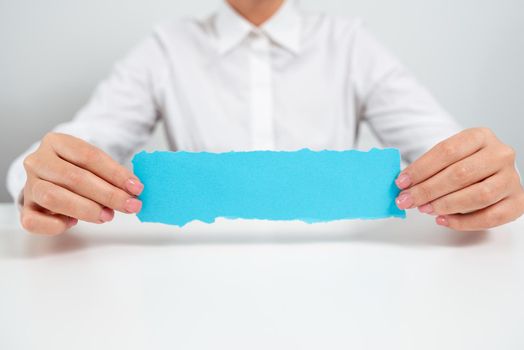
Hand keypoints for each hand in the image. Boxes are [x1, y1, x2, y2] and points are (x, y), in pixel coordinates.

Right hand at [20, 132, 143, 234]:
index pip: (89, 156)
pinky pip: (32, 220)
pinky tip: (72, 223)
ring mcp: (29, 184)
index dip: (115, 173)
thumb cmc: (76, 170)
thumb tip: (133, 192)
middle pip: (73, 177)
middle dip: (107, 194)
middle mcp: (38, 161)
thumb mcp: (94, 165)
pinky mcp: (25, 207)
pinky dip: (55, 225)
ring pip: (52, 197)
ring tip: (107, 216)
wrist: (50, 177)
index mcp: (56, 142)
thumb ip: (110, 176)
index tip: (136, 187)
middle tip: (129, 205)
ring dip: (85, 209)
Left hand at [395, 128, 523, 230]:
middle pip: (460, 174)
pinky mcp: (517, 202)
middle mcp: (500, 154)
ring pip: (478, 195)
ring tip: (425, 209)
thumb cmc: (464, 163)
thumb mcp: (447, 157)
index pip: (447, 151)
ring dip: (445, 205)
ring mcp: (511, 178)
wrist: (491, 171)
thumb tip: (402, 186)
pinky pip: (491, 217)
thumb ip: (428, 168)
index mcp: (480, 136)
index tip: (401, 182)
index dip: (421, 169)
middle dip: (428, 190)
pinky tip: (443, 220)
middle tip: (408, 200)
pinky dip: (464, 222)